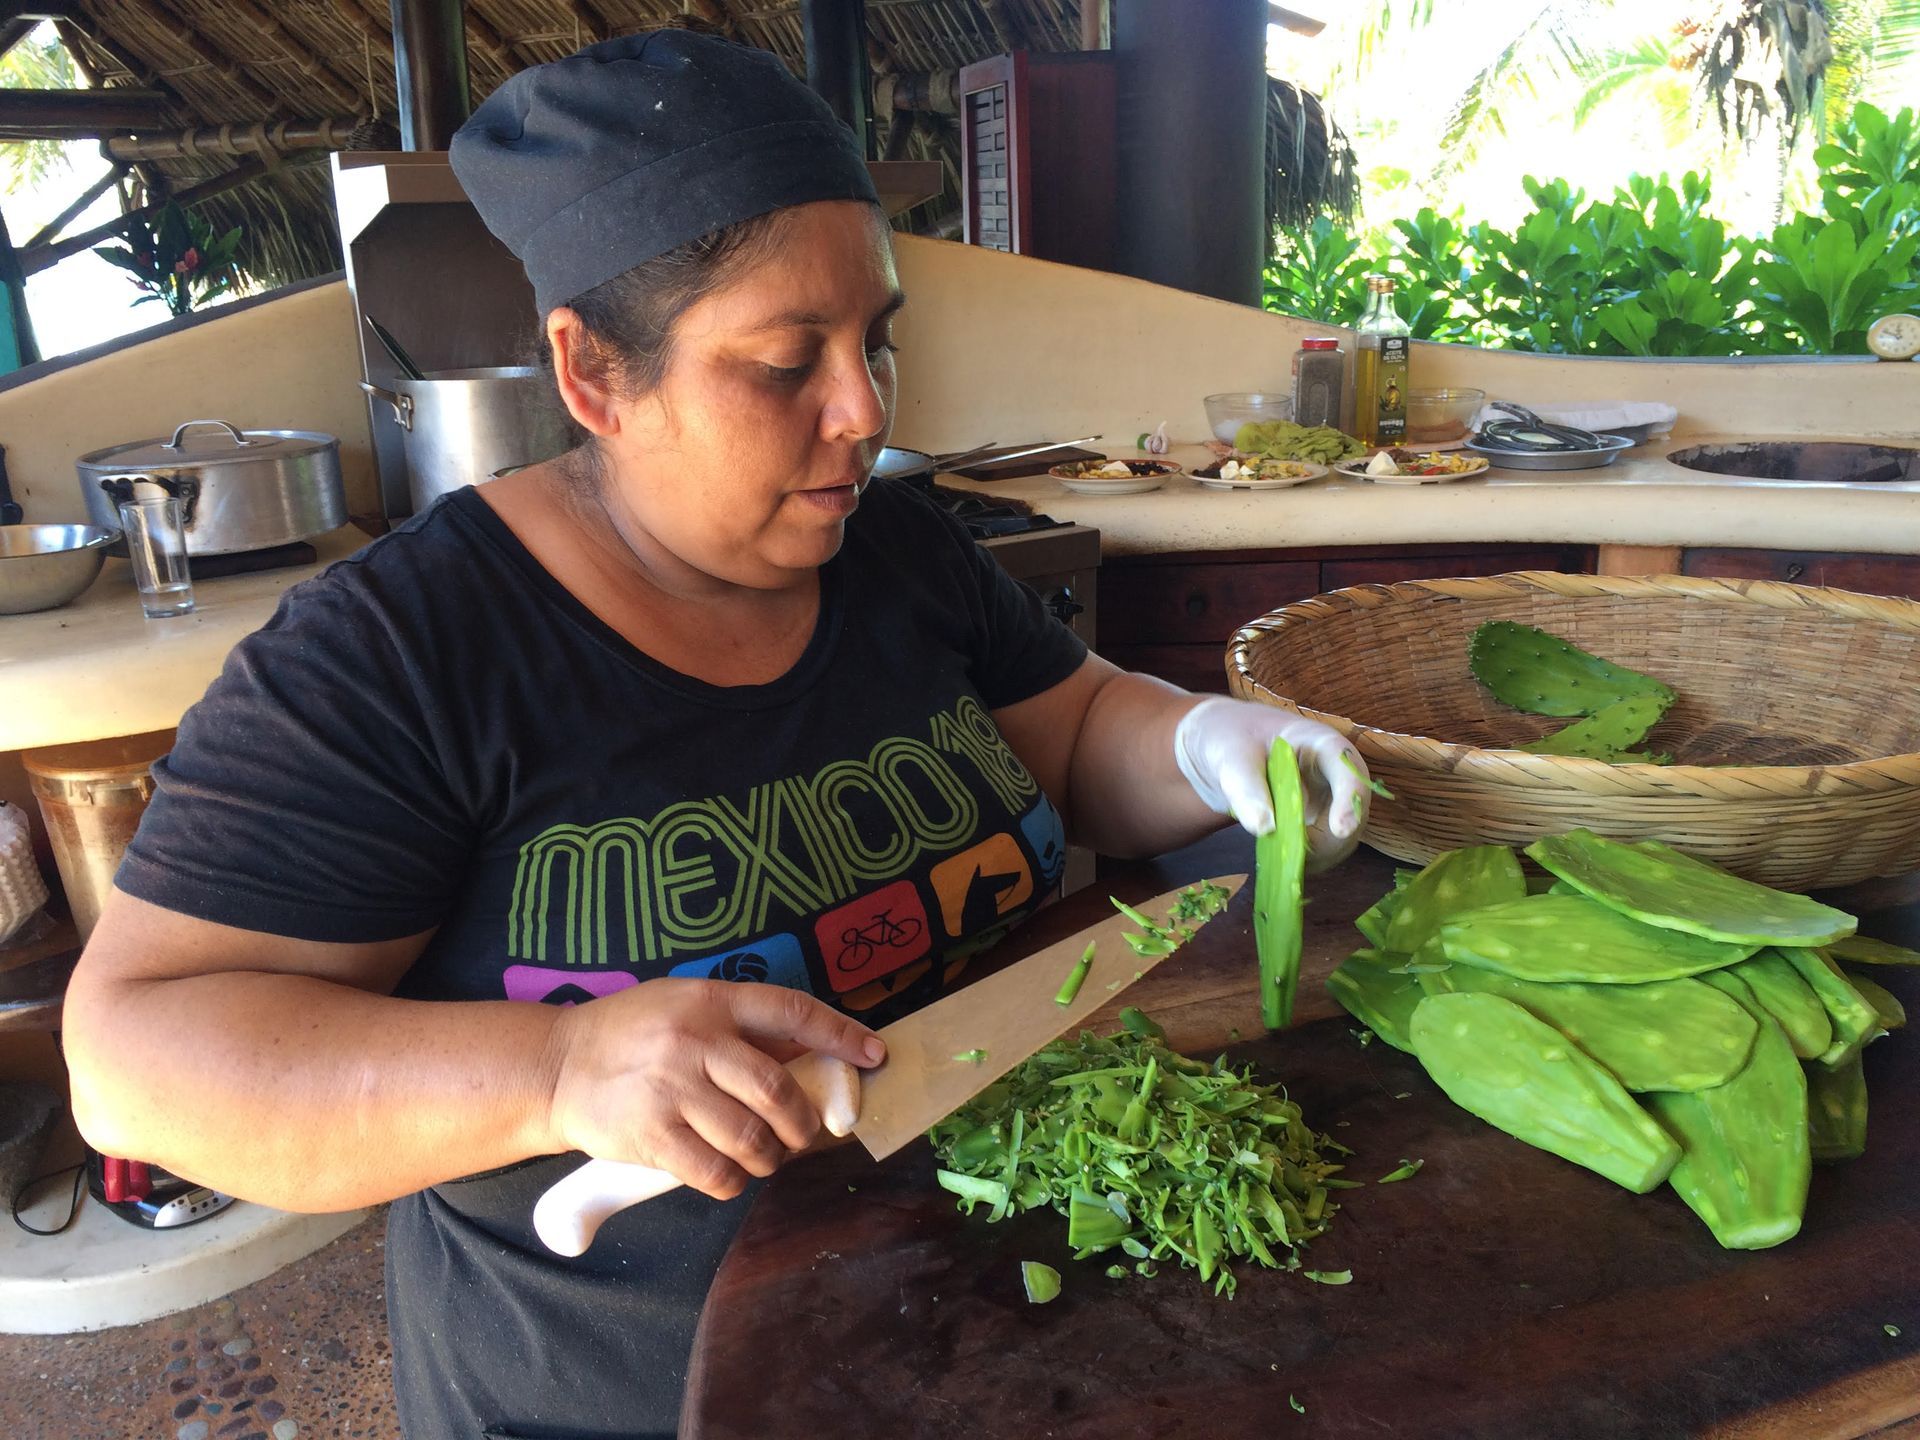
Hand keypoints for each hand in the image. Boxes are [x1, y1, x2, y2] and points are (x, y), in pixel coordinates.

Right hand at [545, 979, 885, 1199]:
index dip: (840, 1034)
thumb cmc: (634, 1035)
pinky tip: (730, 1173)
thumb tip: (818, 1049)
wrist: (557, 1066)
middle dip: (804, 1121)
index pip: (791, 1011)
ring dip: (772, 1157)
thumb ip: (745, 1026)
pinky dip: (735, 1180)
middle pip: (776, 1088)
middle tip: (803, 1132)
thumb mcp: (688, 1005)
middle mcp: (693, 1041)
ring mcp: (671, 1090)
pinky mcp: (651, 1137)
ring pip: (751, 1137)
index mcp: (710, 1000)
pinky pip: (716, 1172)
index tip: (874, 1054)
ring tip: (766, 1156)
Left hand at [1172, 696, 1372, 870]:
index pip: (1348, 768)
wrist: (1222, 750)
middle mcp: (1334, 773)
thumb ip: (1245, 787)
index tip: (1340, 830)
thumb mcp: (1231, 755)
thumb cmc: (1231, 738)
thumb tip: (1264, 827)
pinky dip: (1308, 861)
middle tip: (1297, 855)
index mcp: (1320, 744)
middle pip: (1355, 809)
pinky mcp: (1317, 823)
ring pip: (1342, 837)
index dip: (1351, 799)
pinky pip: (1324, 850)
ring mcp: (1329, 800)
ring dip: (1319, 855)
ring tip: (1283, 856)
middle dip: (1333, 838)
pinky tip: (1283, 859)